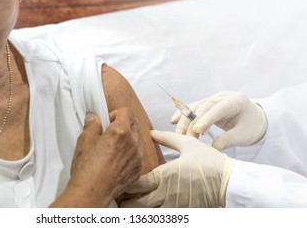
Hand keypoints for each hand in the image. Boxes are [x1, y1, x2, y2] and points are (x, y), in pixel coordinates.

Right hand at [51, 108, 142, 206]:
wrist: (92, 193)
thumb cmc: (87, 167)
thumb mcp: (84, 140)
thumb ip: (92, 124)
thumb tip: (94, 116)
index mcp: (121, 131)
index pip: (126, 112)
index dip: (115, 113)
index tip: (107, 122)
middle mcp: (134, 142)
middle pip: (134, 123)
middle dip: (123, 124)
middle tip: (110, 132)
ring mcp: (138, 157)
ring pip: (138, 138)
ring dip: (129, 137)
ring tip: (114, 146)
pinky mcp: (138, 169)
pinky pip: (138, 153)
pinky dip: (131, 151)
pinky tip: (117, 159)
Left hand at [121, 130, 235, 207]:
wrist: (230, 182)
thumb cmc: (209, 161)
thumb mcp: (188, 144)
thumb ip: (166, 138)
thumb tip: (150, 132)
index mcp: (165, 176)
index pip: (136, 184)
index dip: (125, 185)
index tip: (121, 181)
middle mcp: (166, 194)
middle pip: (137, 205)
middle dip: (126, 202)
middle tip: (121, 198)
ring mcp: (175, 206)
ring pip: (148, 215)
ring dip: (138, 211)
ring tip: (133, 206)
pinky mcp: (184, 213)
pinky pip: (163, 218)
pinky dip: (154, 215)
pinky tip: (152, 209)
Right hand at [171, 91, 267, 150]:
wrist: (256, 118)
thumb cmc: (252, 126)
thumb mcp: (244, 135)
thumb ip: (228, 140)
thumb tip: (212, 149)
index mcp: (235, 101)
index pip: (218, 109)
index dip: (206, 118)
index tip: (197, 130)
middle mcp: (222, 97)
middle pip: (203, 107)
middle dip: (191, 121)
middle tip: (183, 137)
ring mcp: (214, 99)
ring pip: (195, 107)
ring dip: (185, 120)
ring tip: (178, 133)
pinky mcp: (207, 104)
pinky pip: (193, 108)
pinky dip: (183, 115)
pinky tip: (173, 121)